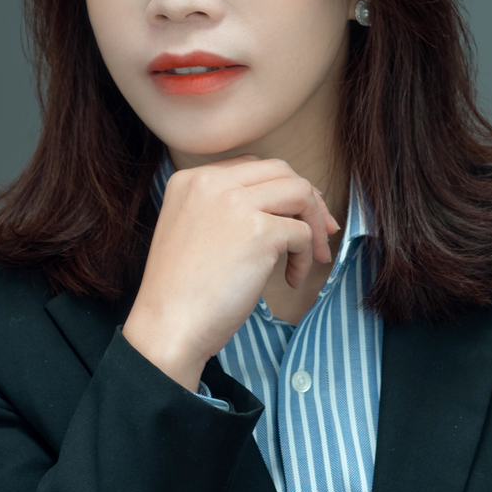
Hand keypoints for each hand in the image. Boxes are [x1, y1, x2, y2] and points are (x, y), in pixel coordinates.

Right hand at [122, 157, 339, 388]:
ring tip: (314, 255)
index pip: (251, 165)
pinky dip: (305, 258)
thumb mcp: (192, 231)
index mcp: (191, 179)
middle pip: (281, 170)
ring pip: (300, 192)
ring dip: (316, 224)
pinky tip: (291, 280)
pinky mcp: (258, 230)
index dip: (281, 188)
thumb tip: (284, 206)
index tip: (297, 213)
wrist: (167, 326)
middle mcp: (211, 182)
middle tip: (323, 229)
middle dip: (309, 198)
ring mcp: (235, 203)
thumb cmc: (182, 292)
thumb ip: (224, 209)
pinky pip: (302, 233)